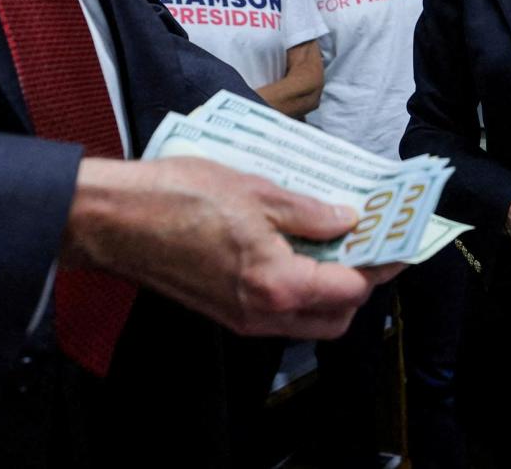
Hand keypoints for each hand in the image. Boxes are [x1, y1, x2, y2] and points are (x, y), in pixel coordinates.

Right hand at [63, 156, 397, 338]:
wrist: (112, 220)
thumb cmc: (177, 198)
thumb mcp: (257, 191)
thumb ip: (309, 212)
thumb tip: (346, 219)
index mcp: (277, 284)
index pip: (352, 288)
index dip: (381, 264)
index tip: (398, 240)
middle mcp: (262, 312)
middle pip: (337, 316)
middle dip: (360, 282)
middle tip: (369, 240)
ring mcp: (240, 316)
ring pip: (308, 319)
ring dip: (330, 288)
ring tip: (336, 239)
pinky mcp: (223, 310)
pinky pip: (278, 311)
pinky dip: (299, 287)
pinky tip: (297, 246)